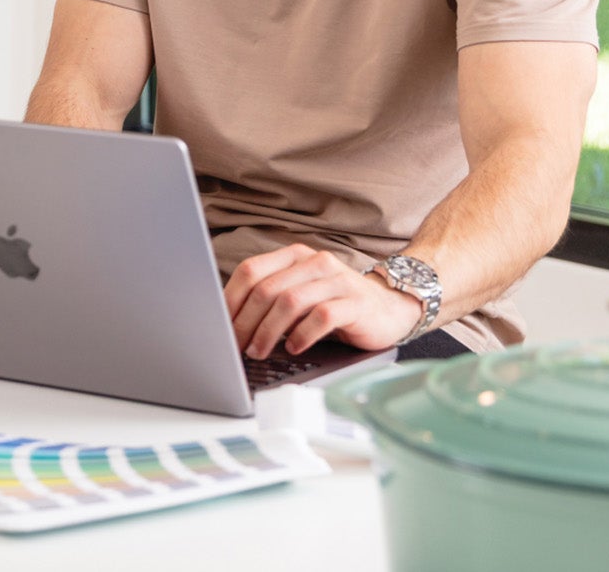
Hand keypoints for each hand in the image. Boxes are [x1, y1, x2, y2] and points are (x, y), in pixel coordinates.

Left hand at [224, 243, 424, 356]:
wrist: (390, 307)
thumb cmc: (336, 304)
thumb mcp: (301, 295)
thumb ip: (273, 299)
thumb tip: (231, 323)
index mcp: (293, 256)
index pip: (251, 270)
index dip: (230, 298)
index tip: (218, 324)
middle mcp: (313, 262)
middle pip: (266, 288)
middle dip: (245, 321)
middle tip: (236, 345)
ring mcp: (336, 280)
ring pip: (290, 302)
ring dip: (268, 331)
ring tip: (259, 351)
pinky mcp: (355, 303)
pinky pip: (321, 316)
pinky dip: (302, 334)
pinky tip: (294, 348)